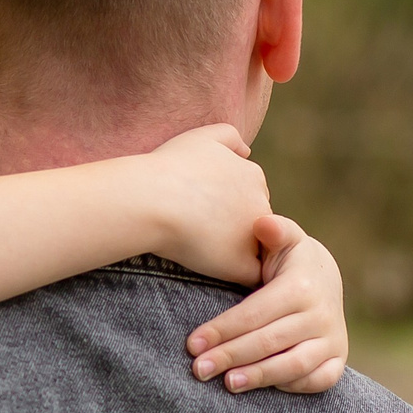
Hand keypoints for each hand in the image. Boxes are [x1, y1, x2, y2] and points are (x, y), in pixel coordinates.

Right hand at [143, 124, 270, 284]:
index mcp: (252, 176)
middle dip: (231, 228)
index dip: (223, 206)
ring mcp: (253, 235)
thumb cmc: (168, 168)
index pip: (248, 197)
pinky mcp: (241, 264)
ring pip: (249, 249)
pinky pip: (244, 276)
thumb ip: (229, 137)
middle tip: (194, 230)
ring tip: (195, 249)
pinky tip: (205, 268)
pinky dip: (228, 274)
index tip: (198, 209)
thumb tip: (247, 151)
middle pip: (252, 223)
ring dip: (230, 252)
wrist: (152, 198)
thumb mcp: (201, 137)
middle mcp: (260, 202)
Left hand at [184, 215, 349, 393]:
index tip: (192, 343)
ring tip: (227, 383)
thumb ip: (274, 230)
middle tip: (198, 368)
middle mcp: (322, 314)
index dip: (223, 329)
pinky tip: (261, 387)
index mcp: (301, 286)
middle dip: (230, 356)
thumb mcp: (285, 239)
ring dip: (258, 376)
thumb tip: (262, 223)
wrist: (327, 279)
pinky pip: (318, 380)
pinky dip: (291, 385)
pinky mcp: (338, 359)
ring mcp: (333, 339)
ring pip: (293, 364)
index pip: (255, 314)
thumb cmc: (291, 261)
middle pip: (268, 341)